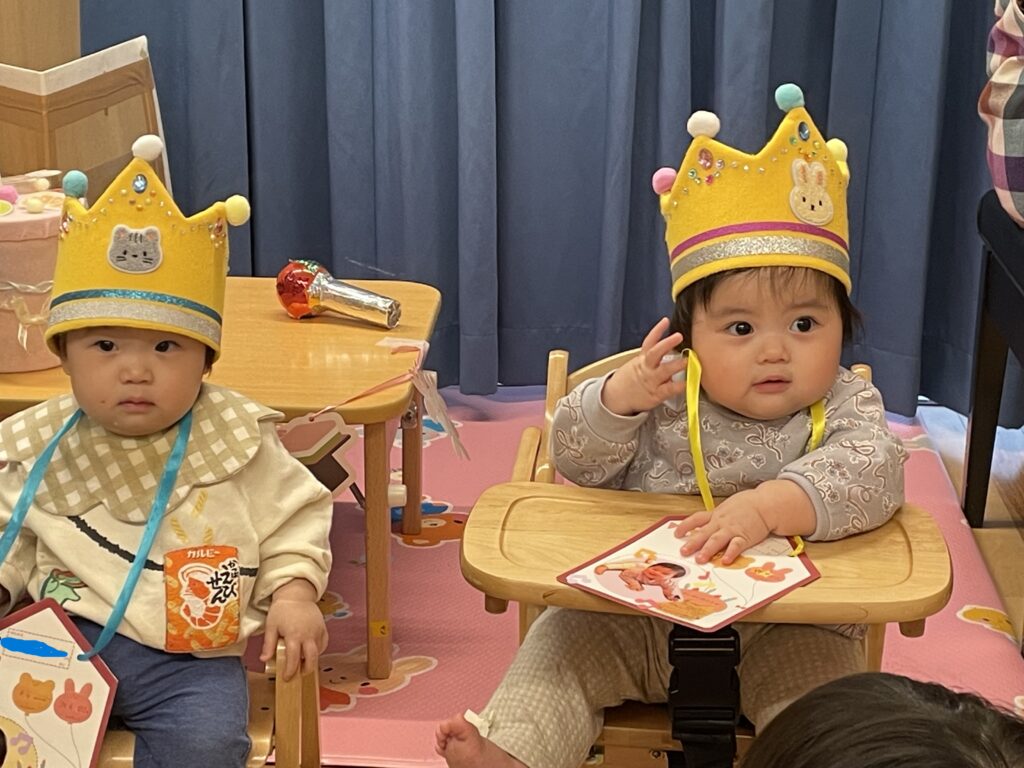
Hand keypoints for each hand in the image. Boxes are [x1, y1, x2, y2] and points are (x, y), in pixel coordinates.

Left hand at [261, 579, 327, 680]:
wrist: (296, 594)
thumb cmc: (282, 610)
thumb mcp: (271, 626)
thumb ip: (268, 644)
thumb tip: (264, 660)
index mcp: (294, 635)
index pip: (293, 659)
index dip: (290, 671)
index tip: (287, 678)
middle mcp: (308, 635)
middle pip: (311, 659)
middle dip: (305, 670)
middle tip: (299, 674)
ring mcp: (317, 631)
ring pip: (318, 652)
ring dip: (311, 660)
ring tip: (302, 662)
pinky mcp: (323, 628)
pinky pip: (323, 644)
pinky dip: (318, 650)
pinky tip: (310, 650)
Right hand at [601, 318, 686, 415]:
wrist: (616, 398)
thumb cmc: (631, 380)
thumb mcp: (637, 364)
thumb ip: (654, 359)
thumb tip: (673, 351)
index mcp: (642, 359)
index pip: (649, 342)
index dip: (657, 330)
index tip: (665, 321)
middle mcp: (647, 368)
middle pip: (655, 353)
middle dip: (667, 343)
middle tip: (678, 336)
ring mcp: (651, 381)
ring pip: (664, 371)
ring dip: (676, 365)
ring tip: (687, 360)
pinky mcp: (655, 394)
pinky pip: (669, 389)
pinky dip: (679, 386)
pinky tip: (686, 383)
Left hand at [673, 480, 815, 563]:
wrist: (765, 504)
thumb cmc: (747, 506)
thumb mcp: (727, 508)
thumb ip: (716, 518)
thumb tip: (703, 525)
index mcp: (716, 515)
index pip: (697, 519)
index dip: (685, 526)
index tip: (676, 533)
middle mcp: (721, 522)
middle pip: (704, 532)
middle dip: (692, 542)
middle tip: (683, 552)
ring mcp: (733, 529)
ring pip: (717, 540)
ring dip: (708, 549)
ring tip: (700, 559)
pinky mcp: (745, 536)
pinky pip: (736, 545)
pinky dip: (730, 553)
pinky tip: (725, 561)